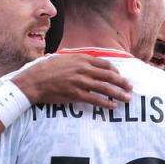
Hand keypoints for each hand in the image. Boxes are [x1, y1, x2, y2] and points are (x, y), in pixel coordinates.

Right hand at [13, 54, 131, 108]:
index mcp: (81, 59)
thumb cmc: (46, 69)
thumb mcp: (63, 58)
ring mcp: (81, 82)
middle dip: (122, 82)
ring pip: (105, 88)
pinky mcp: (76, 94)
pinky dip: (105, 103)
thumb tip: (86, 62)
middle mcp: (83, 69)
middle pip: (109, 76)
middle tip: (130, 87)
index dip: (115, 71)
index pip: (105, 64)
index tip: (120, 76)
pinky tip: (112, 106)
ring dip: (118, 94)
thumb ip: (77, 60)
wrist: (34, 81)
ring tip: (126, 98)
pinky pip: (95, 99)